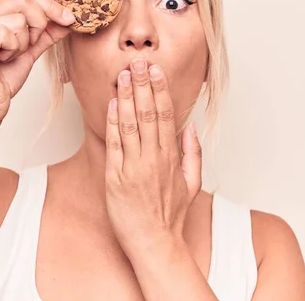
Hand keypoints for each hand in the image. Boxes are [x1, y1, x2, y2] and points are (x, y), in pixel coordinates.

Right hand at [0, 0, 74, 122]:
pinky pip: (5, 35)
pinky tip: (3, 60)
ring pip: (17, 21)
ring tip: (10, 56)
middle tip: (31, 45)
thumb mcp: (31, 49)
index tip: (69, 18)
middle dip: (38, 24)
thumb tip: (68, 18)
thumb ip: (46, 32)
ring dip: (23, 43)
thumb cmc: (4, 78)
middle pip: (21, 1)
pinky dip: (13, 50)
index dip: (49, 6)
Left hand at [104, 58, 202, 252]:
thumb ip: (192, 153)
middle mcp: (153, 158)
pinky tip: (111, 104)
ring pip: (130, 124)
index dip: (159, 90)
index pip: (165, 115)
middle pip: (147, 114)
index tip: (155, 71)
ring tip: (122, 75)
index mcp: (171, 157)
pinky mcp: (115, 178)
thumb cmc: (172, 215)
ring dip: (125, 97)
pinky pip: (114, 145)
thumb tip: (190, 126)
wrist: (155, 243)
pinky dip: (112, 123)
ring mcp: (133, 167)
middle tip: (137, 62)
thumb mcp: (193, 183)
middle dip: (141, 85)